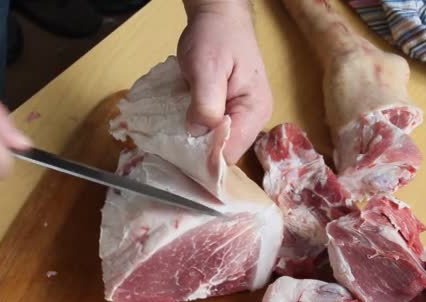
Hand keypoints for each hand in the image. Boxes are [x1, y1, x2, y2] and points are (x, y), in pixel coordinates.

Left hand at [178, 0, 272, 163]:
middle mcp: (253, 120)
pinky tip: (181, 126)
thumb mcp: (207, 68)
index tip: (179, 157)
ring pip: (216, 144)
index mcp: (254, 112)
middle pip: (224, 153)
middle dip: (198, 154)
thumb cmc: (217, 37)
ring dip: (195, 143)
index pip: (230, 152)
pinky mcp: (229, 112)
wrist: (219, 17)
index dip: (205, 160)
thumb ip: (206, 103)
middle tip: (171, 146)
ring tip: (174, 136)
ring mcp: (241, 117)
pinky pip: (212, 131)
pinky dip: (195, 132)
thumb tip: (197, 133)